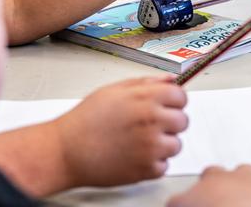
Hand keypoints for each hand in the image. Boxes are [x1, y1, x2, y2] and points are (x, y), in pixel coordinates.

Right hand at [53, 77, 187, 186]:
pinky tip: (135, 154)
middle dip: (170, 122)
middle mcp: (152, 122)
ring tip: (140, 141)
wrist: (67, 150)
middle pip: (183, 121)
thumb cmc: (86, 119)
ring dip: (163, 144)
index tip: (166, 105)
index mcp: (146, 99)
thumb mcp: (115, 90)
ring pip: (176, 145)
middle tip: (150, 124)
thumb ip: (147, 83)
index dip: (173, 100)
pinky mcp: (146, 170)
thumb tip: (170, 80)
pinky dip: (153, 163)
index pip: (181, 96)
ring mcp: (151, 148)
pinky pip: (164, 166)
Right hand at [167, 165, 250, 206]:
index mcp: (215, 179)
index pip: (210, 176)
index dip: (209, 188)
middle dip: (243, 184)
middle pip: (243, 173)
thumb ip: (179, 202)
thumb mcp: (183, 206)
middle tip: (239, 200)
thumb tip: (173, 203)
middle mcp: (244, 177)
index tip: (207, 197)